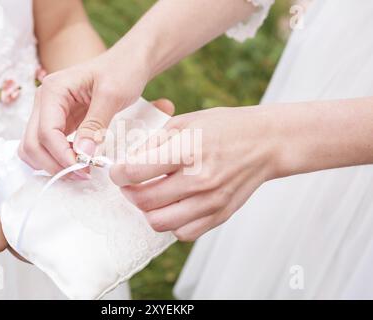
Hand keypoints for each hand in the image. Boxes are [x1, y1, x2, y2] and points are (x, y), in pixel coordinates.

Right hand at [19, 50, 150, 176]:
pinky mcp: (59, 122)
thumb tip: (82, 154)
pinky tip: (80, 161)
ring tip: (81, 169)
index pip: (45, 132)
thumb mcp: (112, 95)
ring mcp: (49, 112)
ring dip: (52, 164)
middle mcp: (45, 101)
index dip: (61, 155)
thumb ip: (95, 125)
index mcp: (53, 90)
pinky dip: (58, 158)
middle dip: (54, 163)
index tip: (83, 168)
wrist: (129, 62)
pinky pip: (48, 146)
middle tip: (83, 174)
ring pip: (34, 148)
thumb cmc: (122, 71)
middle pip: (32, 143)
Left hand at [110, 106, 280, 241]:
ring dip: (147, 210)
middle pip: (144, 201)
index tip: (117, 171)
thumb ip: (154, 142)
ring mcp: (210, 201)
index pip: (136, 171)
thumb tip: (127, 161)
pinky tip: (173, 205)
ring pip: (159, 222)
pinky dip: (171, 222)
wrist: (265, 143)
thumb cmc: (224, 128)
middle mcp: (198, 180)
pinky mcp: (219, 215)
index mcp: (187, 150)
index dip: (117, 173)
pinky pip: (182, 232)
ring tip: (150, 195)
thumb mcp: (186, 122)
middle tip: (130, 184)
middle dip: (128, 192)